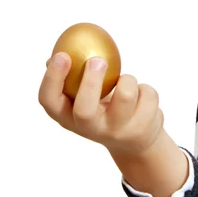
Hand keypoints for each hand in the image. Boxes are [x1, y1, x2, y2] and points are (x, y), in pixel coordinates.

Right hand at [38, 53, 164, 157]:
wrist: (135, 141)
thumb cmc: (104, 110)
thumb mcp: (84, 100)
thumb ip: (71, 81)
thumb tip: (53, 57)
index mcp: (69, 118)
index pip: (50, 102)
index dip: (52, 78)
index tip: (61, 55)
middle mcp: (91, 129)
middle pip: (84, 110)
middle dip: (91, 82)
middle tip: (97, 59)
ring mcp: (117, 131)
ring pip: (126, 94)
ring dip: (128, 79)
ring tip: (126, 83)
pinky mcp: (142, 128)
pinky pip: (147, 94)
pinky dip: (145, 89)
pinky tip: (142, 100)